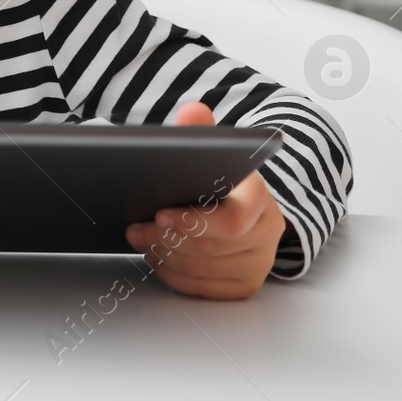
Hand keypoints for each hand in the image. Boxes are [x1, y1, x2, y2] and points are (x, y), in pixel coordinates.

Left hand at [124, 102, 285, 299]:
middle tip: (134, 227)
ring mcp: (258, 264)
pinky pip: (203, 288)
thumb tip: (192, 111)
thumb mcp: (213, 151)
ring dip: (164, 254)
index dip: (195, 221)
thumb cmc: (220, 179)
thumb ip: (201, 131)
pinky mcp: (244, 285)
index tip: (159, 214)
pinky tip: (154, 255)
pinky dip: (173, 273)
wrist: (242, 206)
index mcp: (260, 199)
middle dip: (167, 237)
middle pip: (213, 247)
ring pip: (204, 269)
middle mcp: (267, 234)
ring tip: (138, 237)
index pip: (233, 220)